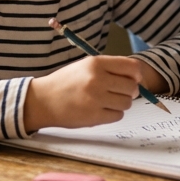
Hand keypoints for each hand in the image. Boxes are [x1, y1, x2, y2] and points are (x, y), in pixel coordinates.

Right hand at [23, 55, 146, 131]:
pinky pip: (118, 115)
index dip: (136, 75)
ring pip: (127, 103)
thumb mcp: (85, 66)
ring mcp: (96, 99)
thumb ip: (109, 68)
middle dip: (129, 91)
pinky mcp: (94, 117)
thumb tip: (136, 76)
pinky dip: (113, 114)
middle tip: (119, 92)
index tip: (133, 79)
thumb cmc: (66, 82)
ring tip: (107, 101)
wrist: (43, 101)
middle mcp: (97, 80)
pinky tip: (102, 109)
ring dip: (121, 103)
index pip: (131, 67)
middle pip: (132, 87)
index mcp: (95, 63)